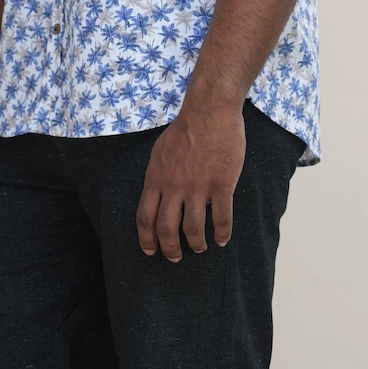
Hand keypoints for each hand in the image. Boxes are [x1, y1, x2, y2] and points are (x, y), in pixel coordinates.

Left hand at [136, 102, 245, 261]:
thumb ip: (159, 175)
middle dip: (170, 249)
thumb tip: (159, 195)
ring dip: (196, 244)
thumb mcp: (160, 151)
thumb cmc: (185, 128)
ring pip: (193, 229)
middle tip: (175, 257)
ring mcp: (198, 187)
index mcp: (156, 178)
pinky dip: (222, 234)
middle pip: (166, 229)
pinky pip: (221, 218)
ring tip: (200, 248)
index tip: (150, 251)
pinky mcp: (220, 185)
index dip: (146, 239)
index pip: (145, 217)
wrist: (209, 111)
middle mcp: (174, 186)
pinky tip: (222, 239)